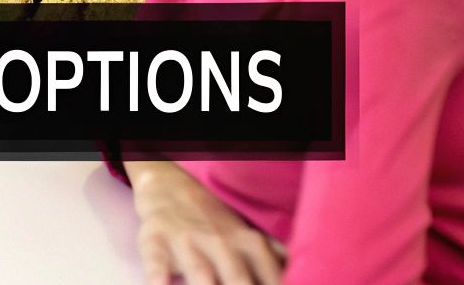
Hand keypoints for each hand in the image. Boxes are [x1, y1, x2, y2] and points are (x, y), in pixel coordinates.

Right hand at [127, 160, 284, 284]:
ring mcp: (186, 242)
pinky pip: (156, 264)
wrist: (169, 188)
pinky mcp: (155, 242)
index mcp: (249, 243)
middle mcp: (220, 242)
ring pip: (200, 273)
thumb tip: (309, 276)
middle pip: (239, 280)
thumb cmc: (216, 224)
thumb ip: (276, 258)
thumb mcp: (249, 236)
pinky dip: (158, 279)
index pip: (273, 278)